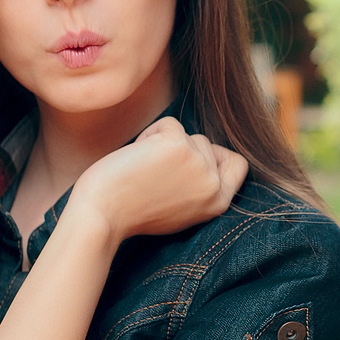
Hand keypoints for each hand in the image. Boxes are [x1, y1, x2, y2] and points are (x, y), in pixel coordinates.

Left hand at [70, 118, 248, 240]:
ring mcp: (198, 164)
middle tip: (155, 176)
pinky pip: (169, 124)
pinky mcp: (178, 146)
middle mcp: (213, 186)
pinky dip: (149, 134)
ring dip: (162, 144)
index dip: (216, 157)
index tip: (190, 163)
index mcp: (218, 204)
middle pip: (206, 145)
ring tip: (144, 170)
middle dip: (180, 151)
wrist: (102, 216)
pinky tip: (136, 158)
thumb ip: (198, 185)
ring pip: (187, 134)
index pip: (238, 165)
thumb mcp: (180, 206)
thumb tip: (203, 152)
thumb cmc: (133, 210)